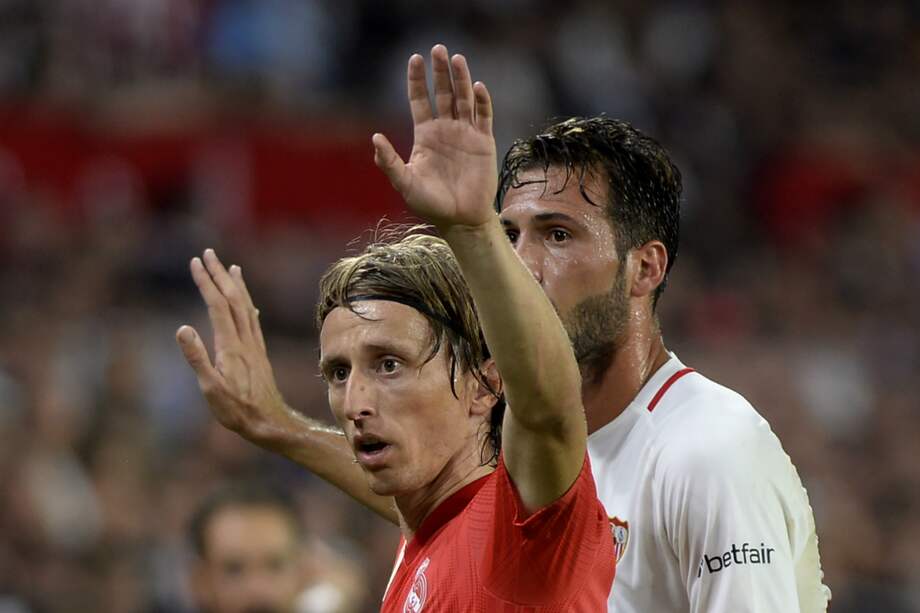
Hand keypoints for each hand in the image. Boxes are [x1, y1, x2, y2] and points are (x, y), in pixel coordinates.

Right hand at [176, 249, 289, 446]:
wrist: (270, 423)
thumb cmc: (237, 411)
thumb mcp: (210, 389)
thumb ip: (197, 358)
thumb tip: (182, 328)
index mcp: (230, 345)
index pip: (217, 305)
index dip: (206, 282)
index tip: (195, 262)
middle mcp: (245, 340)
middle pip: (232, 299)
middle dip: (219, 274)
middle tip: (208, 253)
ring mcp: (254, 346)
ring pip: (245, 307)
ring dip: (236, 285)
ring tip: (230, 267)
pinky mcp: (259, 354)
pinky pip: (252, 321)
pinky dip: (247, 304)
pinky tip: (247, 303)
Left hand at [373, 44, 496, 230]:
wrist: (460, 219)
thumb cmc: (431, 204)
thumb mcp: (404, 183)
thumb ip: (389, 162)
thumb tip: (374, 138)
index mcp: (425, 136)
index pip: (420, 100)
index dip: (417, 80)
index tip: (414, 59)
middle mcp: (445, 130)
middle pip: (443, 93)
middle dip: (440, 72)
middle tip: (438, 48)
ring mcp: (466, 134)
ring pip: (463, 99)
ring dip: (461, 79)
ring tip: (457, 59)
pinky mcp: (484, 142)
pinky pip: (483, 116)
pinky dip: (481, 101)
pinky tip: (477, 86)